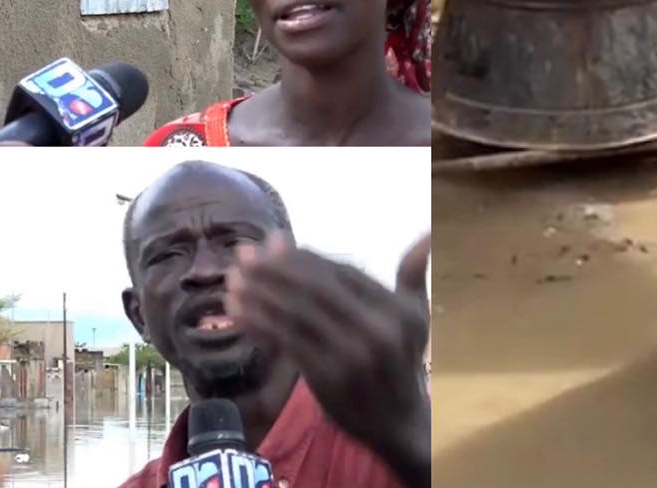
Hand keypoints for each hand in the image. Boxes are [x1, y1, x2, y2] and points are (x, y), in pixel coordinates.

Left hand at [228, 232, 431, 487]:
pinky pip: (287, 342)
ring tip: (232, 282)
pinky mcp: (327, 376)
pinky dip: (259, 325)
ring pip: (296, 313)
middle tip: (242, 256)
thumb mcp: (415, 318)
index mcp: (397, 309)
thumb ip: (412, 277)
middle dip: (275, 269)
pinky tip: (239, 314)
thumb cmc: (401, 362)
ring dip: (259, 294)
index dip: (303, 256)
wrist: (398, 421)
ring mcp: (351, 354)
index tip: (272, 246)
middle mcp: (378, 328)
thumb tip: (424, 235)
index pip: (342, 272)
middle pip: (315, 288)